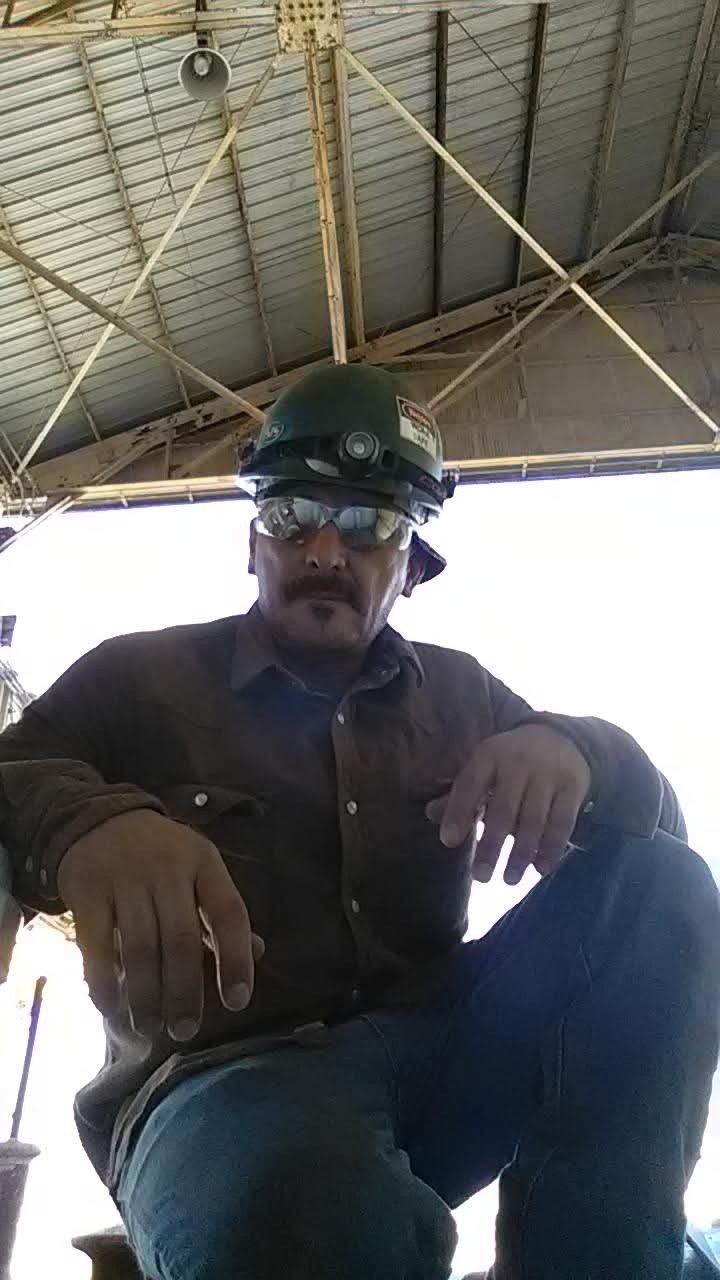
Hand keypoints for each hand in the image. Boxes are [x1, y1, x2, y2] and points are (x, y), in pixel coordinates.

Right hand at [58, 809, 263, 1040]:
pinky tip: (111, 1008)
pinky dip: (103, 982)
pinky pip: (96, 945)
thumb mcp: (199, 869)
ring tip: (149, 1026)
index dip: (236, 960)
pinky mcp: (87, 891)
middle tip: (185, 1029)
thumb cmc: (162, 855)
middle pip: (181, 939)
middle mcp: (167, 868)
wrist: (99, 819)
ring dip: (146, 995)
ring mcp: (125, 878)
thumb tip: (257, 953)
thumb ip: (222, 912)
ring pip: (140, 947)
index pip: (229, 913)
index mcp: (204, 862)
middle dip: (185, 991)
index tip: (237, 1001)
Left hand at [426, 725, 591, 885]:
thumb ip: (460, 794)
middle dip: (491, 845)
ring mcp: (548, 774)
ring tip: (509, 880)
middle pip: (503, 809)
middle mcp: (518, 763)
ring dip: (521, 853)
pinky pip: (562, 822)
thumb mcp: (485, 768)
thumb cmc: (511, 762)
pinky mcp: (573, 787)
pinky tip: (541, 868)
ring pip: (533, 819)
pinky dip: (551, 847)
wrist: (561, 738)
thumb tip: (430, 814)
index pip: (470, 784)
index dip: (458, 812)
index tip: (449, 842)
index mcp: (490, 755)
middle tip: (481, 877)